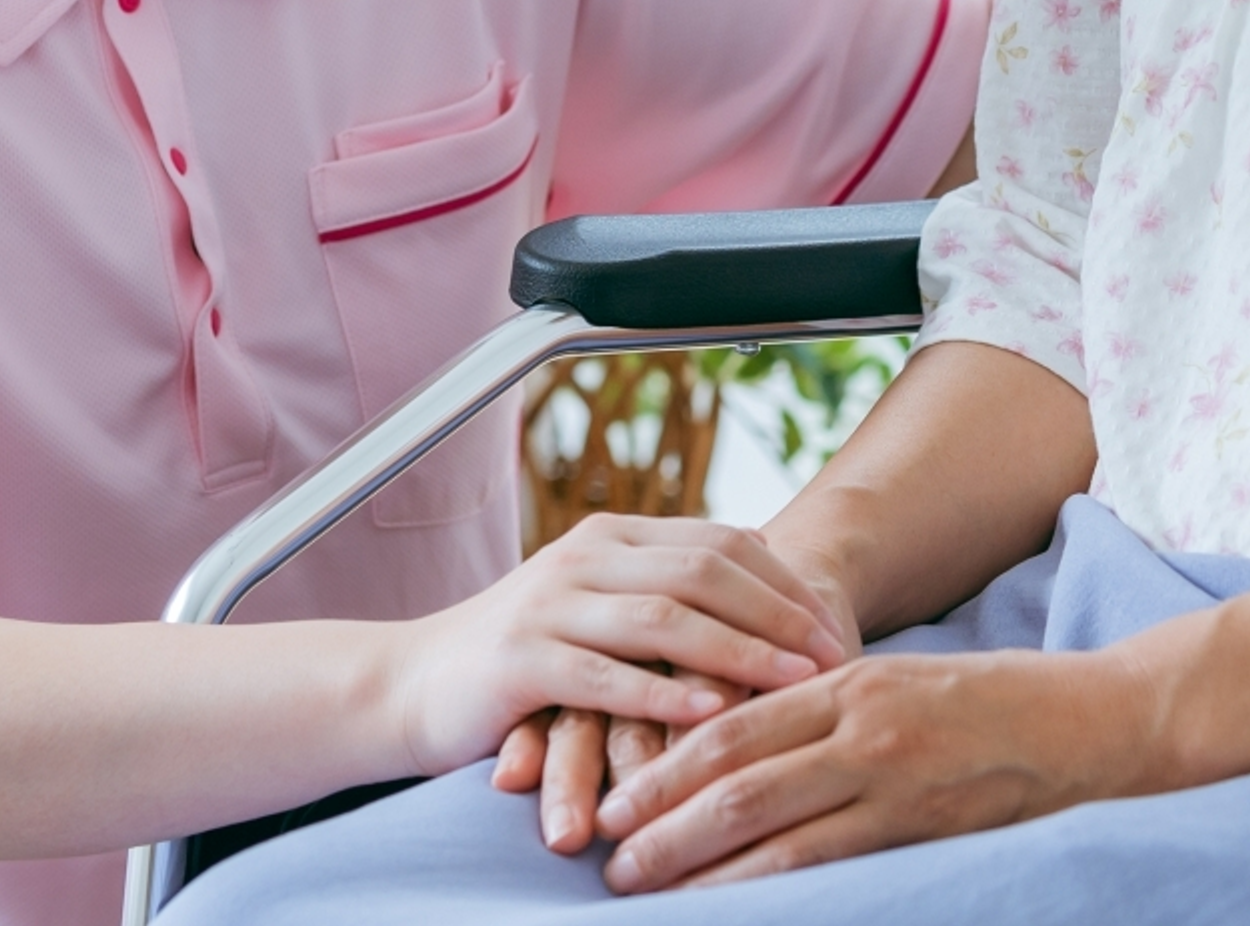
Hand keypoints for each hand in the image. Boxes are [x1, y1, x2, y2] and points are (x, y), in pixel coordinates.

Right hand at [497, 547, 863, 851]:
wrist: (413, 684)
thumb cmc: (523, 655)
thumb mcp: (599, 605)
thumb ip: (668, 584)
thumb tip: (764, 564)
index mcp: (612, 536)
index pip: (720, 541)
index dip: (784, 584)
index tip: (836, 629)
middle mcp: (584, 556)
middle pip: (703, 571)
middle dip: (777, 615)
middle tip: (832, 658)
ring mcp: (549, 603)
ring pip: (663, 616)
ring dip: (738, 650)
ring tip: (793, 682)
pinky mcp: (520, 658)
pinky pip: (605, 674)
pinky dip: (663, 692)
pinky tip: (710, 712)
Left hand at [589, 648, 1150, 891]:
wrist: (1096, 723)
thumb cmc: (992, 702)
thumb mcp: (898, 682)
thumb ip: (826, 708)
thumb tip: (739, 742)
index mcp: (849, 680)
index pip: (733, 722)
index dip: (665, 762)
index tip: (614, 794)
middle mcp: (861, 727)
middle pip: (736, 778)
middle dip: (661, 820)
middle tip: (605, 851)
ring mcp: (894, 781)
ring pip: (773, 829)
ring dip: (700, 865)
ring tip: (644, 885)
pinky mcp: (924, 830)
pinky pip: (831, 864)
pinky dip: (771, 887)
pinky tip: (732, 905)